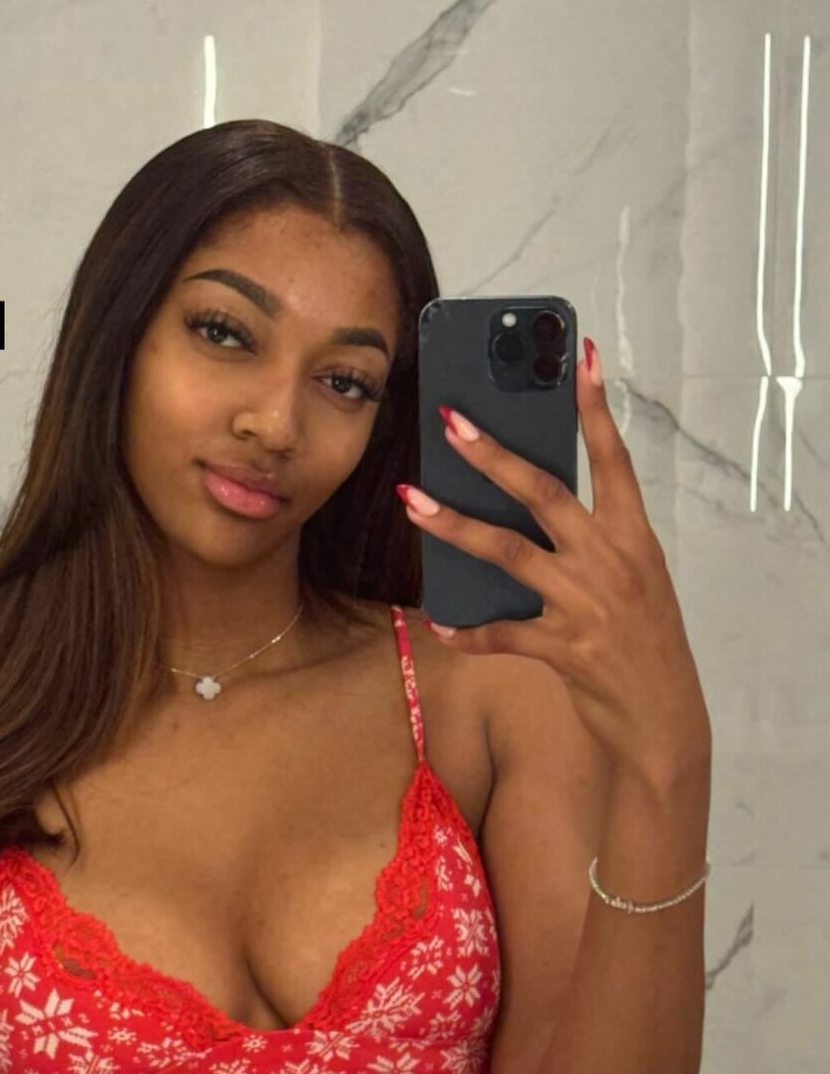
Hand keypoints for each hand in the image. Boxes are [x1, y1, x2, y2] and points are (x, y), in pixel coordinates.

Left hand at [402, 335, 711, 777]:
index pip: (615, 460)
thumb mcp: (633, 579)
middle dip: (493, 455)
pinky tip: (440, 621)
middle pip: (544, 493)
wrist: (661, 717)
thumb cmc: (642, 641)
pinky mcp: (563, 649)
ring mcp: (585, 605)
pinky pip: (501, 634)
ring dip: (455, 525)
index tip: (578, 356)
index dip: (595, 408)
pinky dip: (468, 629)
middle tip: (452, 421)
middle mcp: (610, 561)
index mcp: (634, 537)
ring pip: (509, 552)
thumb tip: (527, 503)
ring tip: (412, 500)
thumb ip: (591, 541)